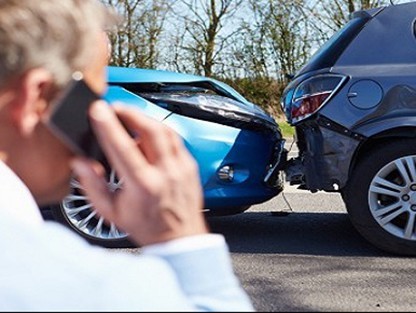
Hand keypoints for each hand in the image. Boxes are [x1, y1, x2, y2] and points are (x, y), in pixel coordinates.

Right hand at [70, 101, 207, 245]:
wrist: (179, 239)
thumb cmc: (147, 227)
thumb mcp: (112, 213)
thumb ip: (92, 186)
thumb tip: (79, 163)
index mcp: (144, 186)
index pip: (124, 147)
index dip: (108, 126)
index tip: (98, 110)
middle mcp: (166, 174)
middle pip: (150, 130)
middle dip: (130, 113)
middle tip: (115, 108)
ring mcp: (181, 168)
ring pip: (166, 130)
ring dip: (146, 118)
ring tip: (130, 116)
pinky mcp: (190, 165)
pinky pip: (176, 139)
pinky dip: (160, 130)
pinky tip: (149, 133)